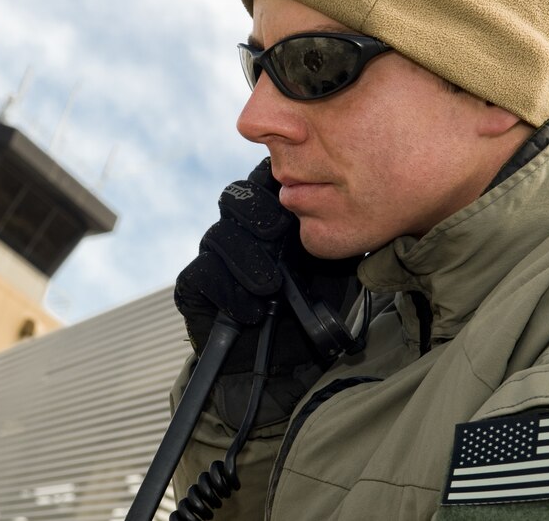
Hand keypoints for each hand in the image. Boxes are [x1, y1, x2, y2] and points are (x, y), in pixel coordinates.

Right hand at [175, 158, 358, 375]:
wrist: (283, 369)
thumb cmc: (314, 315)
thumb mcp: (338, 271)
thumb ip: (339, 236)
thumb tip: (354, 204)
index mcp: (273, 216)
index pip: (265, 178)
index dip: (277, 179)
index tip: (295, 195)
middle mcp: (240, 230)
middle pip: (236, 197)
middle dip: (257, 212)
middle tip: (277, 234)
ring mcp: (214, 257)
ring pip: (218, 236)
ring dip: (245, 259)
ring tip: (270, 287)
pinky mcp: (194, 287)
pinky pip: (200, 274)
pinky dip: (226, 290)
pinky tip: (251, 309)